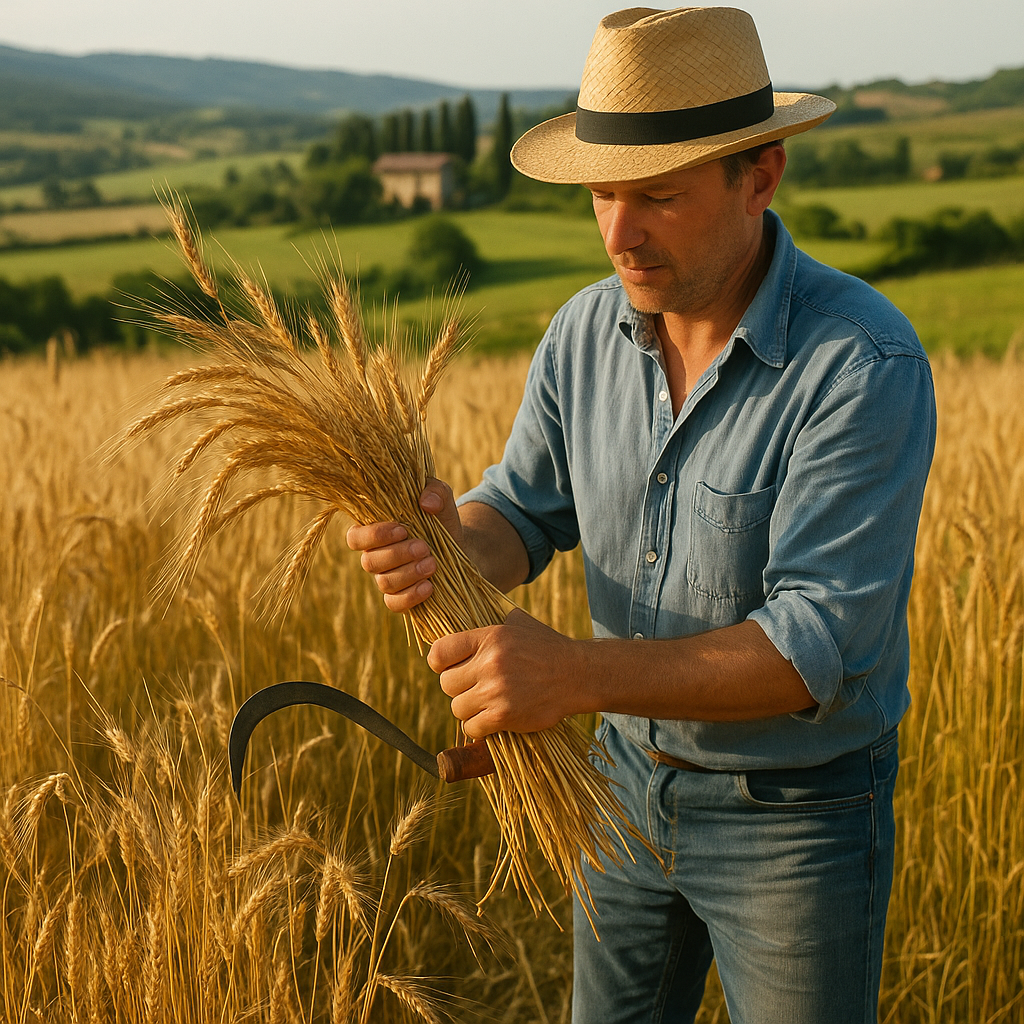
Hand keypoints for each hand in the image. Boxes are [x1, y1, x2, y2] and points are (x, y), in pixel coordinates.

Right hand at [346, 478, 462, 612]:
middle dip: (397, 555)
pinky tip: (429, 586)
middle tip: (424, 547)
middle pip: (369, 562)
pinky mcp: (401, 597)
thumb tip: (427, 503)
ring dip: (409, 573)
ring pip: (384, 583)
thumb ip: (435, 491)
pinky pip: (394, 603)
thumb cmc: (441, 519)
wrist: (461, 547)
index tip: (402, 530)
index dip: (374, 535)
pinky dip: (411, 596)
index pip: (355, 537)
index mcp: (375, 531)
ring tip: (432, 563)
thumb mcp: (442, 499)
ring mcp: (386, 579)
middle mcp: (375, 556)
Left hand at [427, 609, 587, 738]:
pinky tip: (492, 718)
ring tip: (486, 703)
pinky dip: (479, 726)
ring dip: (469, 709)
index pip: (439, 652)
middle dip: (458, 687)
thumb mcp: (517, 624)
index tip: (450, 668)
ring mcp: (496, 691)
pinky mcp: (504, 716)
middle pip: (446, 683)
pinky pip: (471, 728)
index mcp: (489, 637)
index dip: (440, 663)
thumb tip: (456, 631)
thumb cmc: (545, 648)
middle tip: (474, 687)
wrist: (576, 674)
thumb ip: (487, 629)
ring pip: (457, 708)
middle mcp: (490, 663)